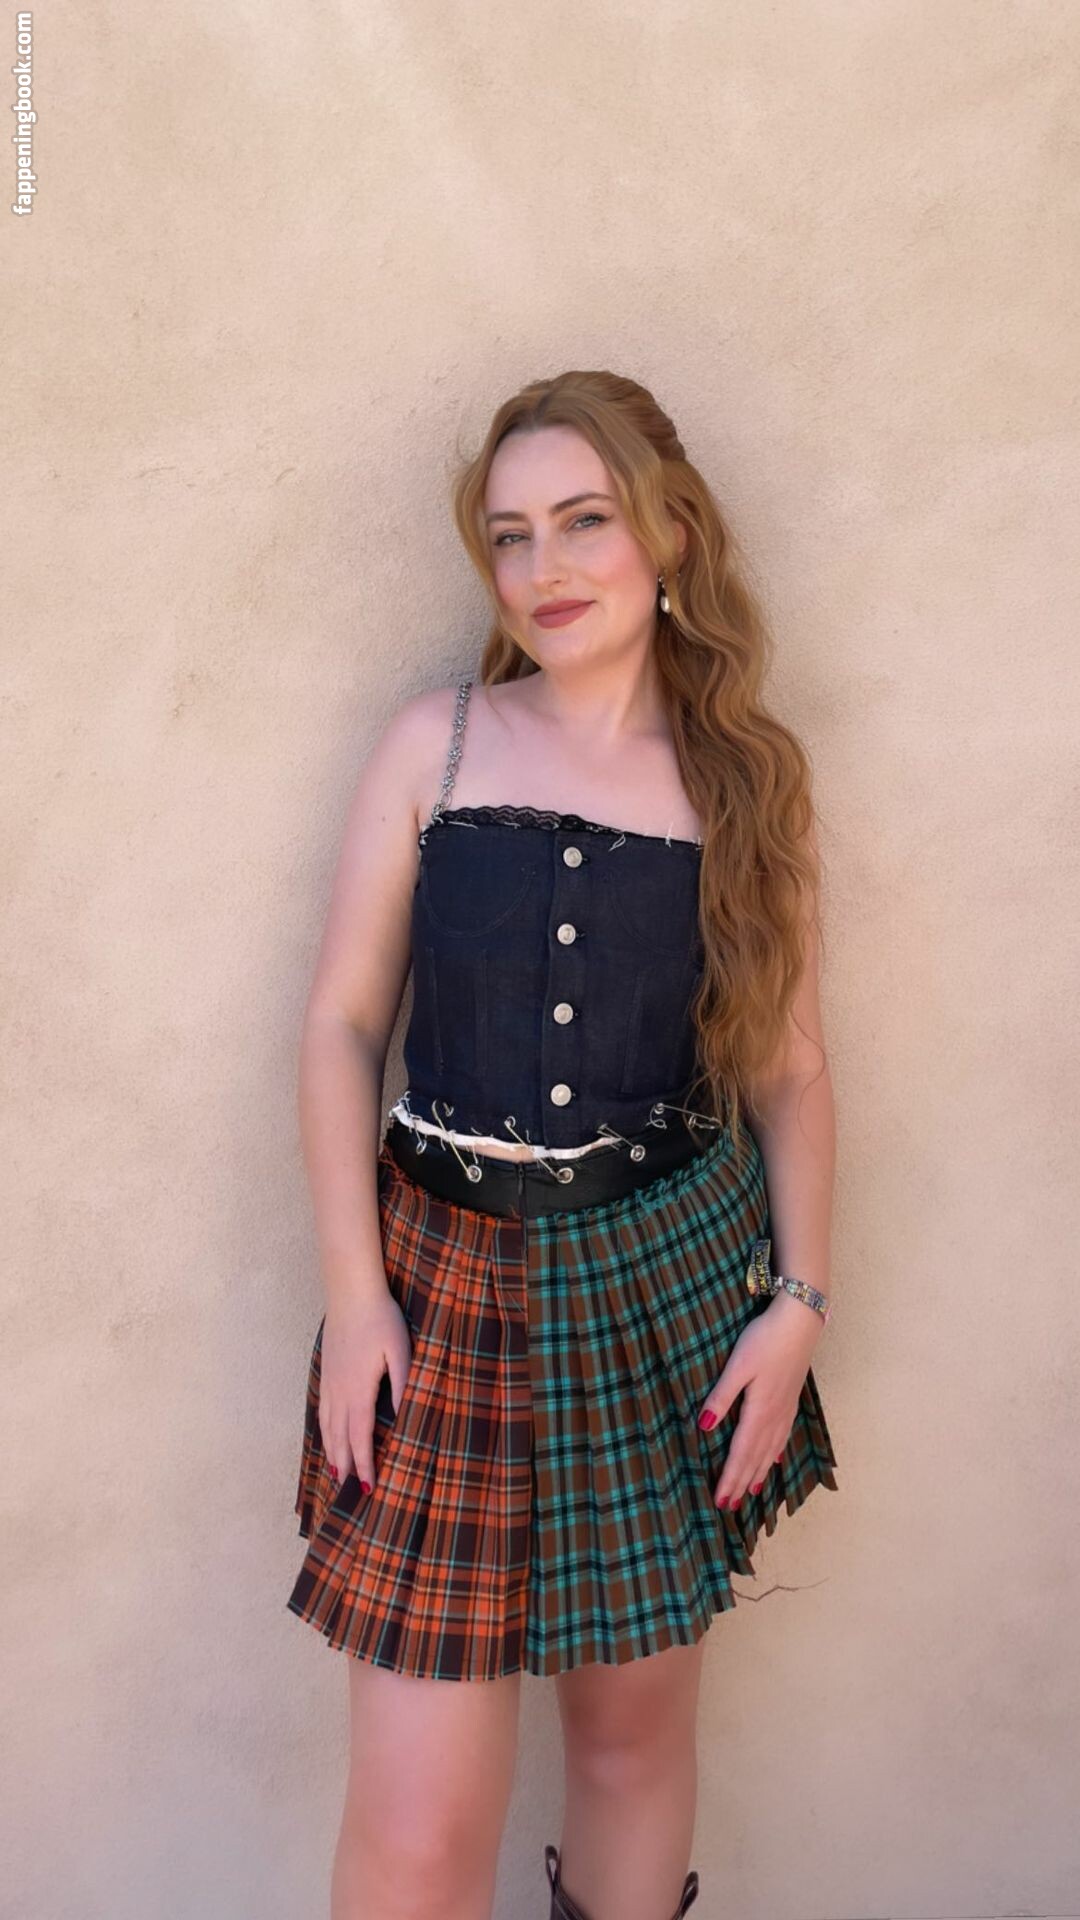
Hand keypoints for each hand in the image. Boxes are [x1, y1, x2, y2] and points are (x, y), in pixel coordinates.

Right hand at [319, 1292, 412, 1496]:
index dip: (365, 1463)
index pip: (360, 1437)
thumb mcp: (400, 1350)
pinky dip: (324, 1429)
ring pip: (328, 1426)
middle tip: (351, 1491)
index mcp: (359, 1391)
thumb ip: (402, 1382)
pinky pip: (322, 1409)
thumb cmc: (380, 1319)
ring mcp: (330, 1381)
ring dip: (332, 1451)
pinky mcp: (327, 1371)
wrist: (350, 1292)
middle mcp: (340, 1392)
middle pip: (340, 1438)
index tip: (370, 1487)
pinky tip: (327, 1434)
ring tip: (336, 1472)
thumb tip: (404, 1413)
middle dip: (346, 1465)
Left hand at [699, 1290, 823, 1510]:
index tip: (721, 1500)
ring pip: (771, 1450)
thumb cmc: (765, 1339)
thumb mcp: (738, 1366)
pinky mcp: (792, 1398)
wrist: (801, 1321)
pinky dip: (776, 1453)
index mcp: (759, 1411)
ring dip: (759, 1472)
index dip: (730, 1478)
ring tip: (752, 1493)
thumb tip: (705, 1428)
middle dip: (742, 1482)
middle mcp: (775, 1416)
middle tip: (730, 1506)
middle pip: (756, 1457)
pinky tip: (776, 1460)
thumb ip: (721, 1397)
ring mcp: (786, 1408)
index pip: (741, 1453)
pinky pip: (783, 1436)